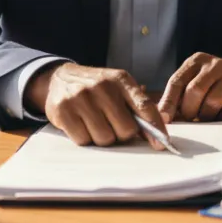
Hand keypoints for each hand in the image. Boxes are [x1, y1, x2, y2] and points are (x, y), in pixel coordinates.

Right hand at [24, 62, 167, 149]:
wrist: (60, 78)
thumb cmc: (97, 89)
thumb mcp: (118, 88)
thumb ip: (137, 107)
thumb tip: (155, 135)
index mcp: (121, 80)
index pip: (144, 105)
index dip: (155, 127)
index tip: (161, 144)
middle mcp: (102, 86)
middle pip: (125, 129)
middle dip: (121, 134)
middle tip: (112, 125)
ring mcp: (81, 98)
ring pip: (104, 138)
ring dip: (102, 137)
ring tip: (95, 123)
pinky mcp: (63, 111)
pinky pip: (83, 140)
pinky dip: (84, 138)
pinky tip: (81, 124)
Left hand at [158, 53, 221, 121]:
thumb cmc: (212, 83)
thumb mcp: (194, 80)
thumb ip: (178, 95)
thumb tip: (161, 117)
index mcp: (196, 61)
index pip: (177, 81)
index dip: (169, 101)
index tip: (164, 119)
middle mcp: (214, 65)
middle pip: (195, 91)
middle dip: (189, 110)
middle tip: (190, 118)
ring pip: (212, 103)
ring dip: (205, 116)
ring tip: (206, 116)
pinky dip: (221, 119)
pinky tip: (221, 115)